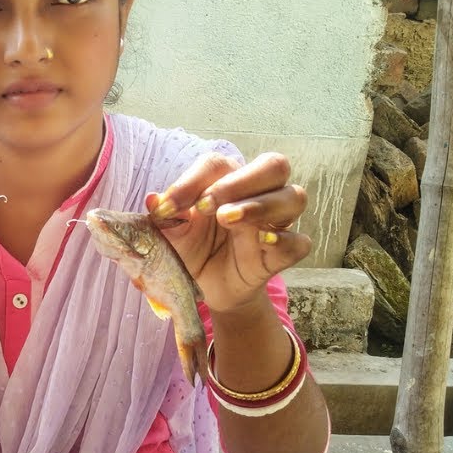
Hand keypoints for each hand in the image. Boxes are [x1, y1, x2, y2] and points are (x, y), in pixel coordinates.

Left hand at [148, 152, 310, 314]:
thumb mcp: (171, 235)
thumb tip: (153, 201)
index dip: (191, 182)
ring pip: (293, 197)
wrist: (205, 288)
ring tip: (228, 219)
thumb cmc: (190, 248)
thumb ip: (164, 218)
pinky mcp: (283, 253)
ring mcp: (275, 222)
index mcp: (226, 180)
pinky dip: (284, 239)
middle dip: (241, 181)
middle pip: (273, 166)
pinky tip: (263, 242)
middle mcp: (257, 193)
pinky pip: (299, 241)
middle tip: (207, 205)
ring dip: (260, 205)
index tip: (165, 209)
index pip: (217, 165)